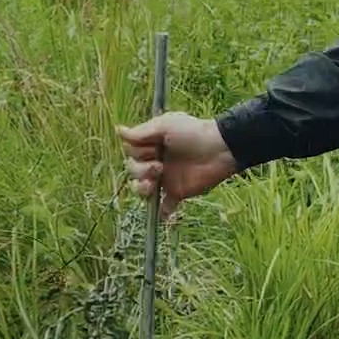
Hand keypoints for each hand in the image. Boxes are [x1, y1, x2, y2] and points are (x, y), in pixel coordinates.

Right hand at [117, 112, 239, 218]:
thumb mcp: (165, 125)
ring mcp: (165, 179)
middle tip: (159, 166)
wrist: (219, 149)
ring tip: (154, 184)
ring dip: (142, 189)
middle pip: (133, 171)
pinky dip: (162, 213)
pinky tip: (163, 213)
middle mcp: (156, 162)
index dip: (137, 153)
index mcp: (151, 145)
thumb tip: (118, 130)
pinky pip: (164, 208)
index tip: (152, 148)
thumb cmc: (193, 132)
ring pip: (142, 190)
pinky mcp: (177, 193)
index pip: (130, 153)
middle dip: (140, 170)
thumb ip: (141, 132)